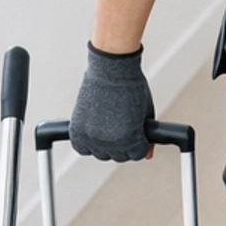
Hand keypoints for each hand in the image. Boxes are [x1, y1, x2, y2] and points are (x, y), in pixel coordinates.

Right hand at [70, 44, 154, 159]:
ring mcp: (92, 136)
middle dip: (123, 145)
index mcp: (130, 139)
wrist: (111, 69)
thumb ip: (147, 137)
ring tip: (109, 125)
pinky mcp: (77, 129)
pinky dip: (87, 142)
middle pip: (118, 156)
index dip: (138, 144)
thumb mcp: (146, 113)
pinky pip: (81, 148)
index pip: (136, 155)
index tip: (135, 133)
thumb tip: (147, 155)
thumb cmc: (131, 87)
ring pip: (100, 154)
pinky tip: (94, 129)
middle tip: (121, 127)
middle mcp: (110, 141)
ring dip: (105, 144)